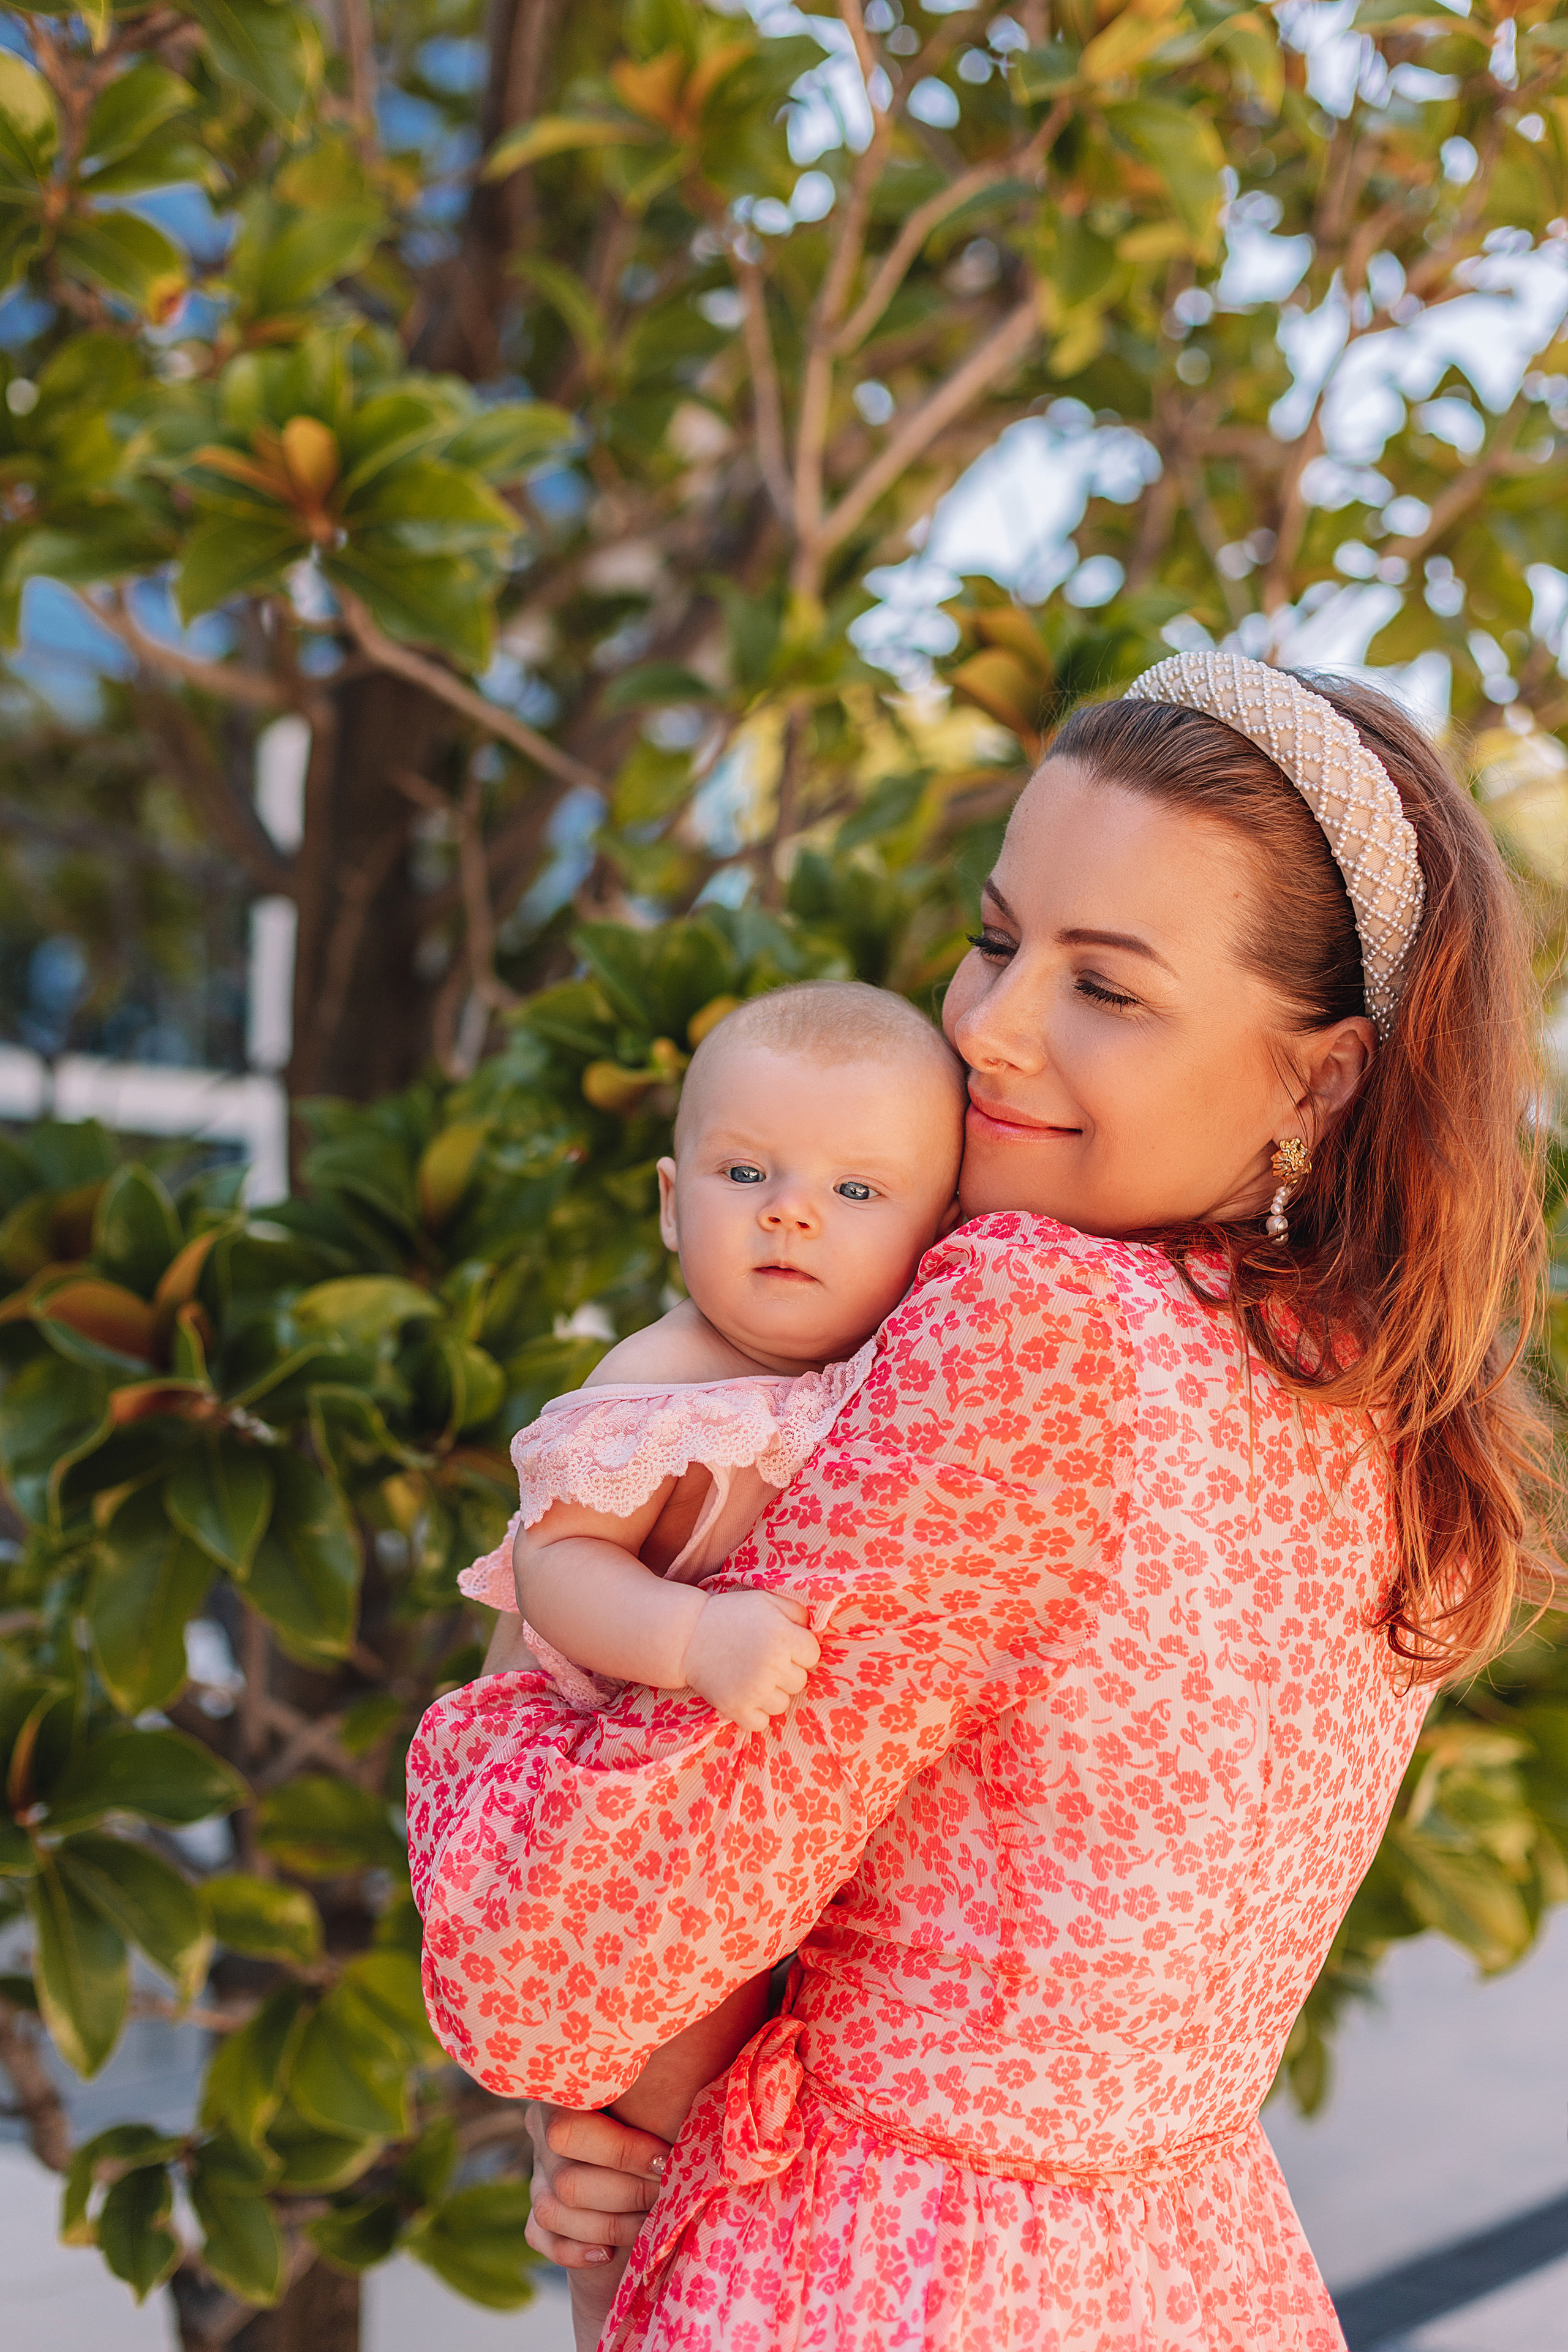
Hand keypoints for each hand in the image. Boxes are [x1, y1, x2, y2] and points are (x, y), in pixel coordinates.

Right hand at [524, 2099, 668, 2268]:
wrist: (650, 2141)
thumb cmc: (664, 2107)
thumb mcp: (658, 2097)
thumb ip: (660, 2102)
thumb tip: (687, 2122)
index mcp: (566, 2094)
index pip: (570, 2129)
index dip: (621, 2151)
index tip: (666, 2161)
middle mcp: (542, 2131)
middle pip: (566, 2179)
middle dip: (626, 2194)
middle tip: (667, 2194)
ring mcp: (537, 2175)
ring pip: (552, 2212)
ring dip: (608, 2225)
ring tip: (651, 2223)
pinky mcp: (536, 2214)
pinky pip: (540, 2237)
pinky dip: (574, 2250)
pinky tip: (607, 2253)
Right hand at [681, 1589, 819, 1731]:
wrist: (687, 1636)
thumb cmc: (732, 1614)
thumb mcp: (767, 1600)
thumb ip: (798, 1612)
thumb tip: (816, 1630)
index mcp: (783, 1637)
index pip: (813, 1656)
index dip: (800, 1650)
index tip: (783, 1645)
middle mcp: (772, 1666)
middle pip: (800, 1682)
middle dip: (787, 1671)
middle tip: (765, 1660)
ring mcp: (754, 1691)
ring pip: (783, 1704)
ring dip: (772, 1693)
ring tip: (754, 1676)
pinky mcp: (736, 1709)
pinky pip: (762, 1723)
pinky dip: (756, 1713)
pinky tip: (746, 1695)